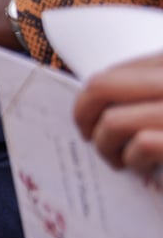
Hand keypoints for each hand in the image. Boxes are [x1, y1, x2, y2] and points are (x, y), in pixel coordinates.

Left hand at [73, 54, 162, 173]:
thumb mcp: (161, 93)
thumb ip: (143, 90)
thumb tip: (96, 105)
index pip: (113, 71)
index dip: (88, 99)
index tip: (87, 119)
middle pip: (100, 87)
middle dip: (83, 117)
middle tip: (89, 137)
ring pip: (113, 121)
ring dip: (107, 147)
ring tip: (122, 160)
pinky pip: (142, 145)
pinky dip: (135, 160)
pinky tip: (146, 165)